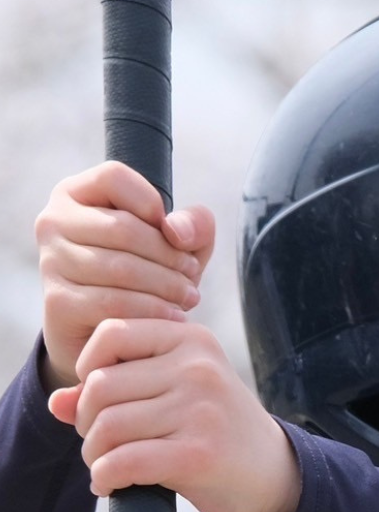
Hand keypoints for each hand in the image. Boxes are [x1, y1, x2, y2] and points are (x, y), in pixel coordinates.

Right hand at [35, 161, 213, 390]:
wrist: (117, 334)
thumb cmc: (151, 276)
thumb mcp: (182, 246)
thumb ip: (194, 225)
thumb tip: (175, 229)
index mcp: (77, 194)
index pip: (113, 177)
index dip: (152, 203)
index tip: (173, 234)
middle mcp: (54, 221)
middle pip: (122, 228)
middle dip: (170, 256)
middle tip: (193, 276)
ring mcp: (51, 261)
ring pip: (120, 267)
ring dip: (167, 286)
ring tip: (189, 297)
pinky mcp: (58, 301)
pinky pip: (114, 302)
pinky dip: (152, 310)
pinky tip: (174, 316)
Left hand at [48, 318, 300, 511]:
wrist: (273, 472)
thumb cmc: (216, 429)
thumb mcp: (175, 394)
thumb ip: (118, 389)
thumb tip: (57, 402)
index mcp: (193, 341)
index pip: (111, 333)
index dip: (89, 368)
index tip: (103, 399)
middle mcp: (198, 369)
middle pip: (101, 385)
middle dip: (86, 421)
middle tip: (102, 442)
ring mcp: (201, 410)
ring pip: (107, 426)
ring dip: (94, 454)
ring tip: (107, 465)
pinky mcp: (198, 454)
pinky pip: (123, 462)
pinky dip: (106, 478)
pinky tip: (112, 485)